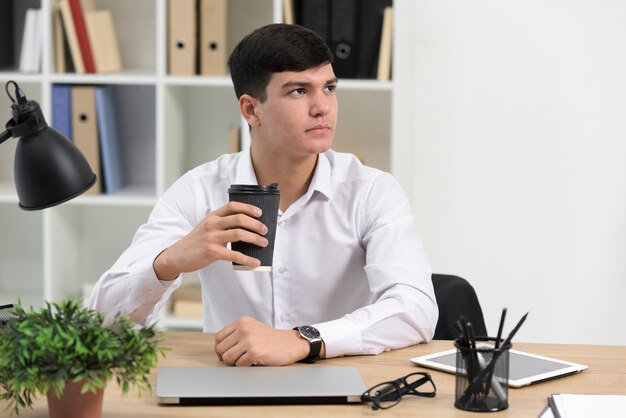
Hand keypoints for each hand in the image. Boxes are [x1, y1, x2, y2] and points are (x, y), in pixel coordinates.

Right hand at [153, 202, 268, 279]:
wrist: (177, 256)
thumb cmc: (196, 242)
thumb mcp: (207, 227)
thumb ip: (222, 224)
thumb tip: (247, 228)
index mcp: (212, 216)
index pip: (232, 206)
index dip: (248, 208)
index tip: (260, 213)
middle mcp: (212, 224)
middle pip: (239, 219)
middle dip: (256, 224)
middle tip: (265, 230)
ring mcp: (212, 238)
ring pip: (239, 234)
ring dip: (255, 239)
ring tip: (264, 243)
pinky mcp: (212, 252)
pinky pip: (234, 255)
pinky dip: (247, 259)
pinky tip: (255, 262)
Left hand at [215, 317, 308, 366]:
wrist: (291, 343)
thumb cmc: (271, 338)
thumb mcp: (252, 327)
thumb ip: (236, 333)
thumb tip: (220, 348)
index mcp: (241, 322)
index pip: (218, 337)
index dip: (220, 349)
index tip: (226, 353)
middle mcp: (243, 329)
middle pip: (221, 349)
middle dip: (227, 357)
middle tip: (238, 358)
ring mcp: (248, 340)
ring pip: (228, 358)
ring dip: (236, 362)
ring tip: (247, 358)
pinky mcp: (254, 352)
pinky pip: (239, 365)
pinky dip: (245, 366)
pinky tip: (255, 361)